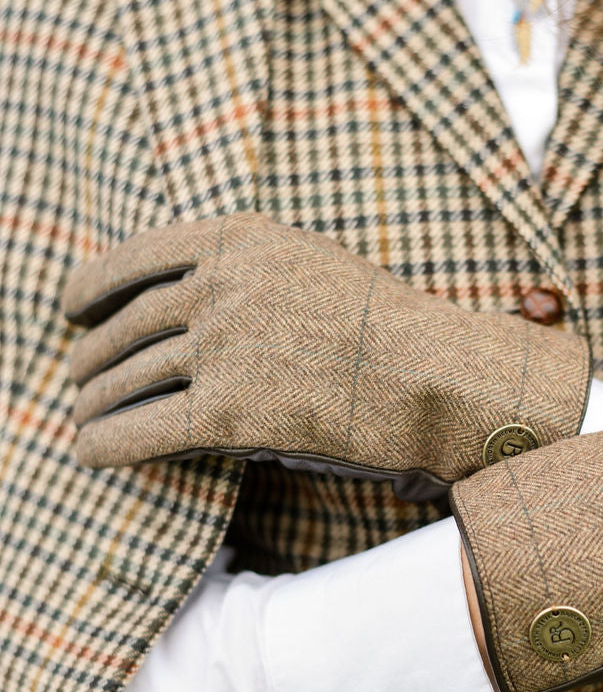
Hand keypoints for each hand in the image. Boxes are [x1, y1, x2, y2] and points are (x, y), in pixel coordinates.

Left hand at [62, 213, 591, 498]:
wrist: (439, 376)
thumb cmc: (391, 332)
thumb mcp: (313, 268)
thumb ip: (248, 274)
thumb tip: (186, 306)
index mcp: (239, 240)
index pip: (135, 259)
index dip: (92, 287)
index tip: (74, 308)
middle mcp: (220, 286)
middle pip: (124, 325)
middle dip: (91, 357)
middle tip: (81, 377)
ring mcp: (221, 346)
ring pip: (123, 379)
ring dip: (94, 404)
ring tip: (84, 419)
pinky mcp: (227, 412)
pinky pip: (140, 429)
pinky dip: (104, 442)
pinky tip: (89, 452)